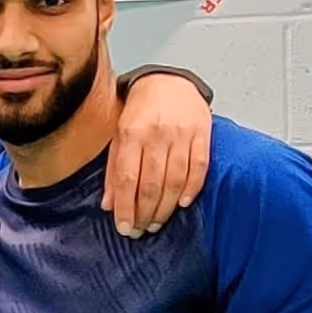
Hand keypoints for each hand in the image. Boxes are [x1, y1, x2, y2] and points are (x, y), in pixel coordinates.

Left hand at [104, 73, 213, 238]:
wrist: (168, 81)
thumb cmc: (139, 111)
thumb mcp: (117, 136)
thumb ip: (113, 169)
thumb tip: (109, 204)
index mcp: (130, 134)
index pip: (126, 179)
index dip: (125, 208)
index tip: (124, 228)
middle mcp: (156, 135)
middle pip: (151, 184)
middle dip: (144, 213)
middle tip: (140, 230)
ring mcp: (181, 134)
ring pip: (175, 180)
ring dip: (165, 207)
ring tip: (157, 222)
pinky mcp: (202, 134)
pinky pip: (199, 167)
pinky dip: (192, 189)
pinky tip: (182, 204)